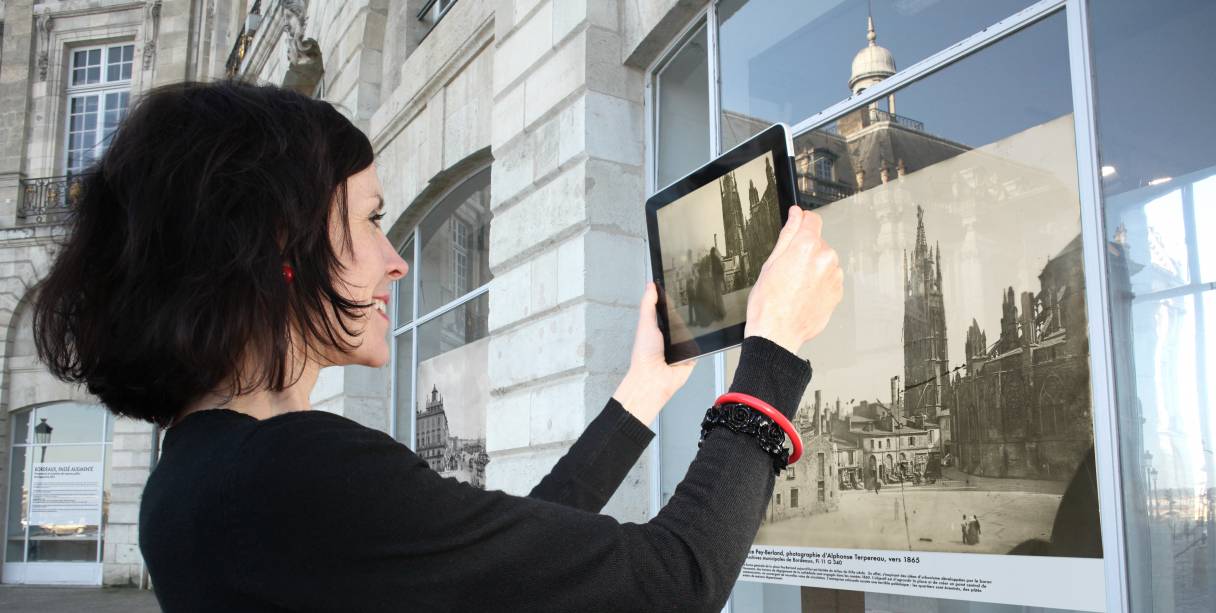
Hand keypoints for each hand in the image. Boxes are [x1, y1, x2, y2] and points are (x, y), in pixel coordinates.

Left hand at [612, 282, 696, 425]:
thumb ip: (648, 304)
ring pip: (694, 331)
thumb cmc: (644, 355)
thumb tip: (650, 285)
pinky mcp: (692, 355)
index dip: (674, 299)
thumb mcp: (646, 323)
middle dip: (689, 313)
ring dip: (696, 327)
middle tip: (697, 300)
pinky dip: (702, 341)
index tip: (682, 286)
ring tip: (701, 317)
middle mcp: (670, 336)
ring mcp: (681, 346)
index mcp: (658, 327)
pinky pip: (701, 345)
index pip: (668, 309)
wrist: (654, 378)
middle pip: (684, 319)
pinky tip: (703, 335)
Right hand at [744, 206, 843, 353]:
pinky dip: (819, 282)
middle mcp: (825, 258)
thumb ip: (788, 234)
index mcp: (806, 247)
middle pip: (818, 242)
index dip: (802, 221)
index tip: (797, 224)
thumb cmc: (768, 304)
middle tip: (787, 269)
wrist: (777, 334)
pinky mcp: (837, 292)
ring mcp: (834, 276)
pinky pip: (829, 278)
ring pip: (824, 261)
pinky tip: (803, 294)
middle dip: (804, 250)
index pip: (812, 220)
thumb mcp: (770, 263)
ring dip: (813, 267)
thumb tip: (795, 215)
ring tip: (795, 286)